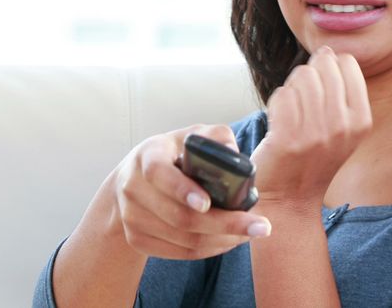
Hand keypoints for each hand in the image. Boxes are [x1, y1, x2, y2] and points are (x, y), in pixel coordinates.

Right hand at [110, 124, 271, 259]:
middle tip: (259, 226)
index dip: (183, 190)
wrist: (132, 182)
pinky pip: (180, 253)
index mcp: (147, 156)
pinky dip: (210, 250)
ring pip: (184, 240)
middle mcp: (133, 188)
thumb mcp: (190, 137)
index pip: (159, 174)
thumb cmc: (172, 155)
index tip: (208, 203)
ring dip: (222, 240)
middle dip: (224, 224)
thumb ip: (215, 138)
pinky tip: (229, 240)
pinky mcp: (137, 240)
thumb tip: (234, 155)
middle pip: (179, 217)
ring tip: (250, 232)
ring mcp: (132, 217)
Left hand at [250, 46, 372, 208]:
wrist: (288, 198)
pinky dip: (276, 102)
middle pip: (322, 66)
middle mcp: (343, 126)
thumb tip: (329, 51)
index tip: (320, 90)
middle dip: (307, 74)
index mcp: (361, 120)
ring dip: (291, 88)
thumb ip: (341, 90)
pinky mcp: (288, 138)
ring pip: (301, 77)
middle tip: (301, 102)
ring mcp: (316, 133)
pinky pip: (281, 95)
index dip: (328, 67)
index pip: (346, 63)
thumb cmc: (312, 156)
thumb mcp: (342, 127)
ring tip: (291, 111)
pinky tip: (278, 121)